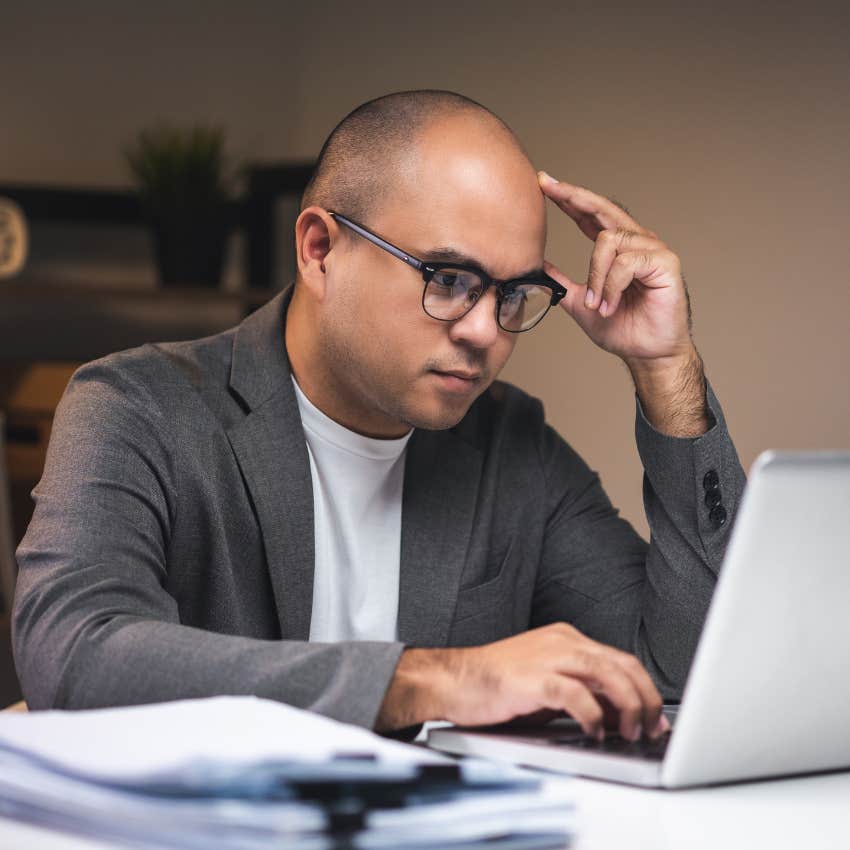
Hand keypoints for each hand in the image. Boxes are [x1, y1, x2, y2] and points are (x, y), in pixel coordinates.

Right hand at [376, 623, 669, 740]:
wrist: (452, 680)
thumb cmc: (496, 684)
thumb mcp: (547, 683)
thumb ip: (583, 690)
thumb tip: (620, 714)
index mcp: (567, 638)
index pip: (621, 658)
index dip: (644, 688)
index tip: (655, 716)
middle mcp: (562, 641)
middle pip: (622, 664)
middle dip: (645, 699)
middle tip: (651, 728)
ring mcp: (547, 657)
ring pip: (607, 674)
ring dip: (627, 707)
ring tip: (630, 732)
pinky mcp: (532, 679)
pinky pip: (576, 695)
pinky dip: (593, 716)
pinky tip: (594, 732)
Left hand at [537, 171, 692, 366]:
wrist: (647, 353)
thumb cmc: (622, 329)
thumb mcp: (581, 303)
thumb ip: (562, 283)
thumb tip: (538, 266)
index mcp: (617, 249)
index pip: (590, 216)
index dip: (568, 199)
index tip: (543, 183)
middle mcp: (636, 242)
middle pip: (603, 208)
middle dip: (573, 196)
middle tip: (548, 186)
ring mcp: (653, 249)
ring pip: (609, 241)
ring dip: (596, 276)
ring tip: (598, 305)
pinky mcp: (665, 262)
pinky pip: (626, 261)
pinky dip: (611, 285)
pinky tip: (610, 304)